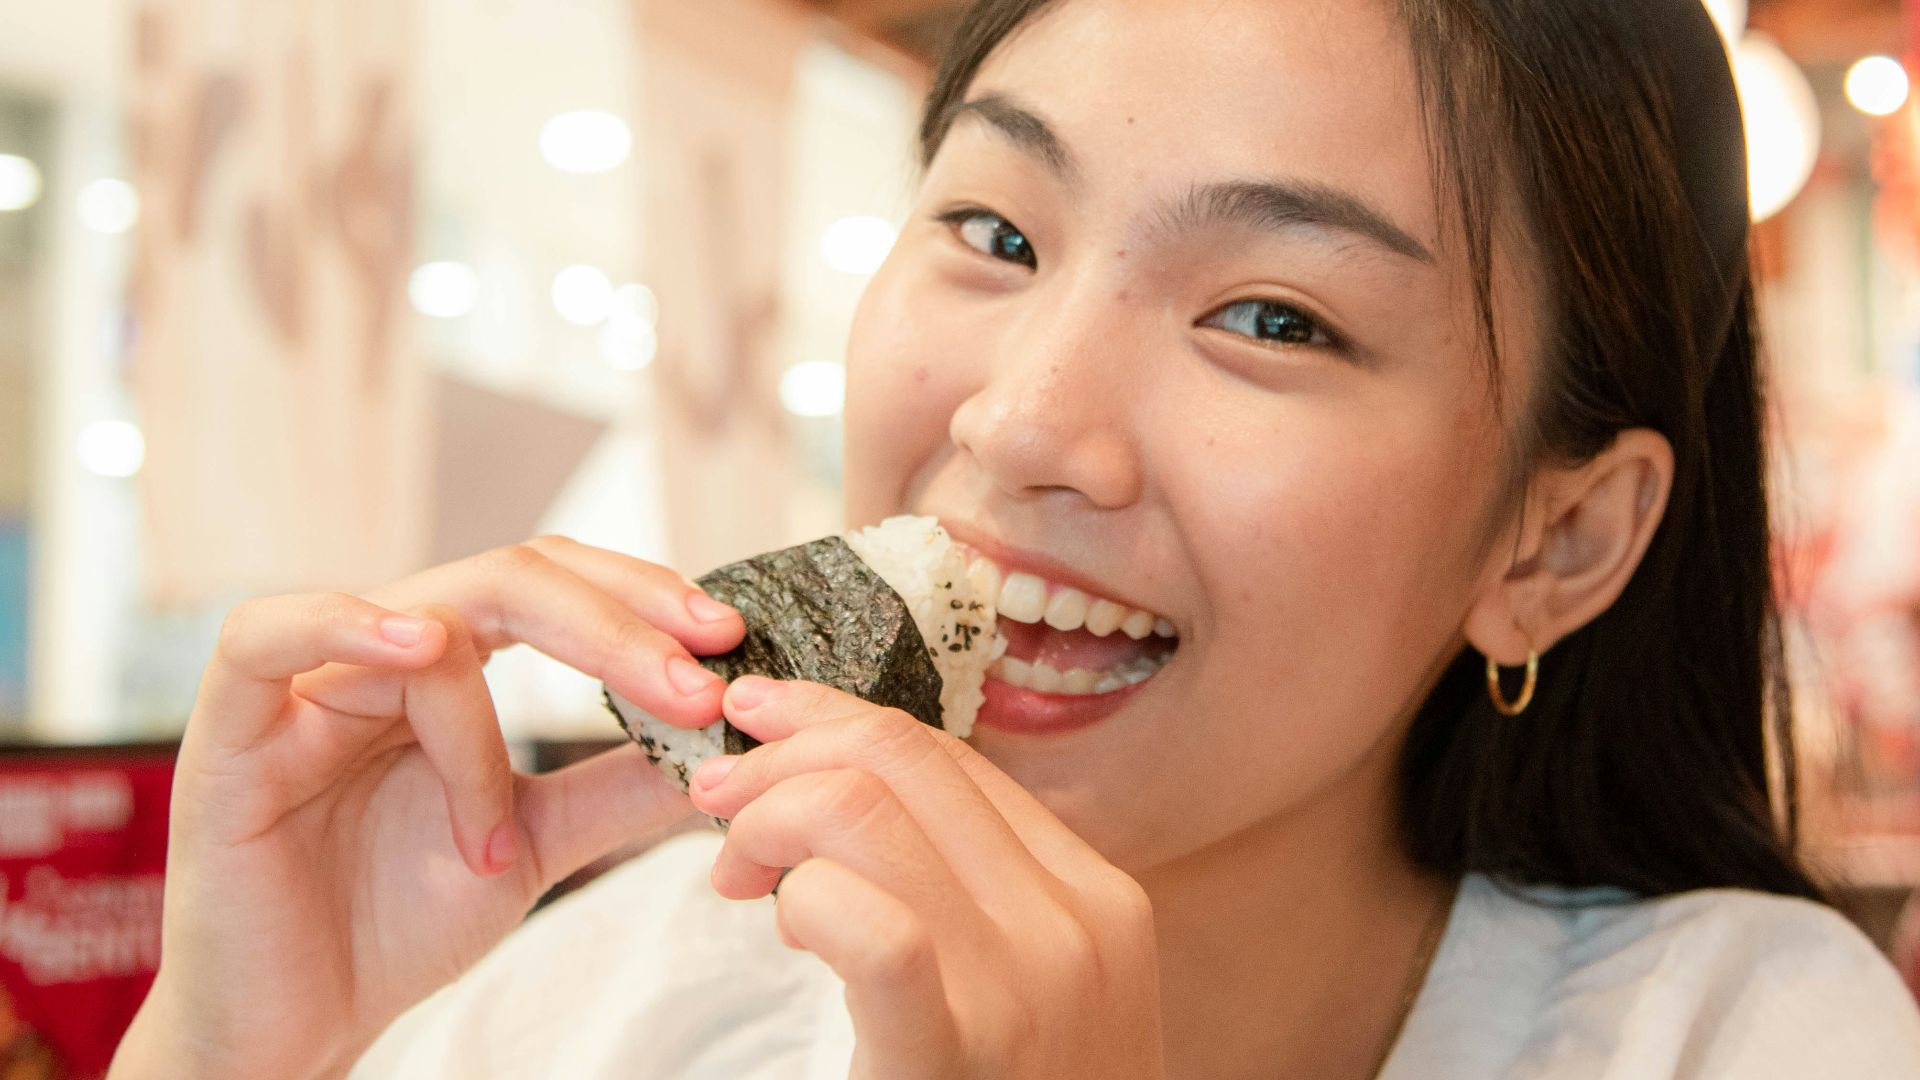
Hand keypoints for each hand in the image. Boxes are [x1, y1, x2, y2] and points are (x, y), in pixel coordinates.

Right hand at [110, 537, 743, 1079]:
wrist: (297, 1023)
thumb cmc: (395, 923)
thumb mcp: (534, 843)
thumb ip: (617, 788)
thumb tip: (728, 741)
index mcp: (449, 667)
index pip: (557, 584)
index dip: (642, 598)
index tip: (728, 638)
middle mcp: (380, 653)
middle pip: (508, 578)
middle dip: (616, 623)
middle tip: (695, 679)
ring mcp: (304, 685)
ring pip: (423, 626)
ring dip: (484, 731)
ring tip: (498, 836)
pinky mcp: (225, 732)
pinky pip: (266, 637)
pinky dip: (346, 625)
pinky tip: (416, 648)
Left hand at [686, 678, 1165, 1079]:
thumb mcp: (1033, 999)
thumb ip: (975, 901)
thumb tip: (857, 791)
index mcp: (1097, 898)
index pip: (952, 758)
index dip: (837, 722)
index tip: (762, 728)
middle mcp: (1078, 925)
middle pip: (908, 759)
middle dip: (786, 748)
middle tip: (717, 795)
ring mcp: (1031, 987)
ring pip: (869, 813)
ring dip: (769, 816)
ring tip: (734, 874)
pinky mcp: (958, 1052)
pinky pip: (870, 923)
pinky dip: (803, 898)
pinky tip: (785, 925)